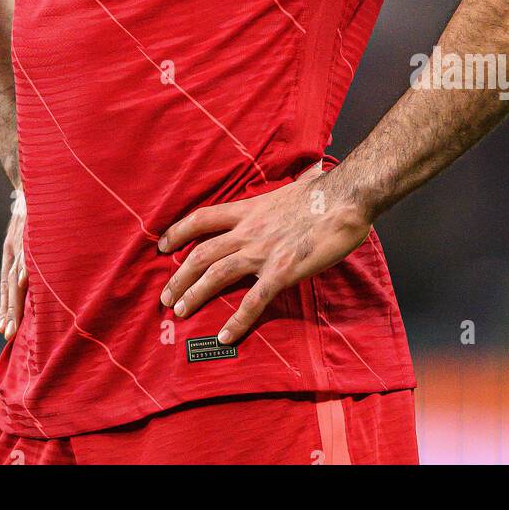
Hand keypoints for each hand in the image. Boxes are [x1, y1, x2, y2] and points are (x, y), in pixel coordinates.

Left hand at [0, 187, 26, 340]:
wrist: (36, 171)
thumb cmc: (38, 204)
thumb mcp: (31, 227)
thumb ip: (32, 249)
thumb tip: (37, 271)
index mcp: (12, 248)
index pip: (5, 282)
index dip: (4, 305)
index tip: (2, 329)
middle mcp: (14, 245)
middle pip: (9, 284)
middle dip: (9, 311)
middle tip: (7, 335)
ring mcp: (22, 237)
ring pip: (18, 273)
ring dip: (15, 299)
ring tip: (13, 323)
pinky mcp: (32, 226)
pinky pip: (29, 249)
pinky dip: (27, 265)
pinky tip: (25, 281)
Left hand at [158, 164, 371, 344]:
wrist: (346, 199)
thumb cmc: (327, 192)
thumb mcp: (299, 185)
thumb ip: (295, 184)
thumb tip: (311, 173)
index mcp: (250, 210)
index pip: (203, 218)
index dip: (178, 231)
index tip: (162, 246)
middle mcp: (249, 231)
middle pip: (201, 252)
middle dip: (179, 276)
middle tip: (165, 296)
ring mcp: (263, 251)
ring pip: (217, 274)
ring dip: (195, 294)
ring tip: (179, 311)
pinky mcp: (281, 271)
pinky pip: (253, 301)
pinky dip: (237, 321)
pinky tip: (224, 336)